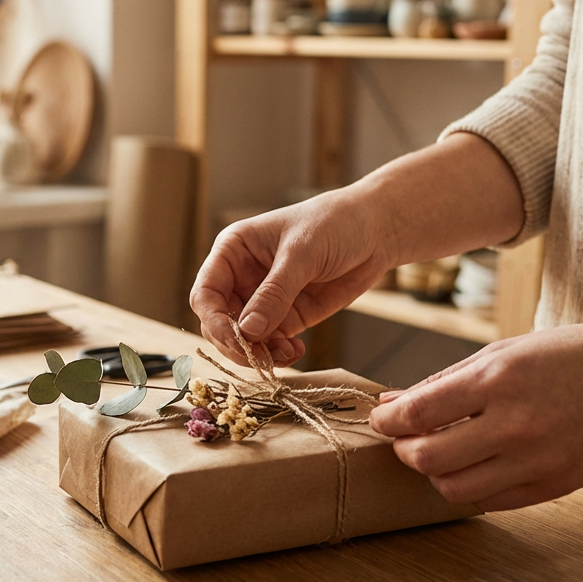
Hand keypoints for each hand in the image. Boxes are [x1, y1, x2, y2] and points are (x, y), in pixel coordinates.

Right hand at [189, 191, 390, 365]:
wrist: (376, 230)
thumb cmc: (334, 223)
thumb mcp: (301, 253)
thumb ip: (275, 292)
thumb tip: (248, 330)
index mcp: (233, 251)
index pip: (206, 293)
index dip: (214, 320)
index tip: (236, 340)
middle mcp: (241, 277)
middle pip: (220, 322)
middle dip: (236, 343)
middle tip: (260, 357)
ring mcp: (263, 300)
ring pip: (244, 339)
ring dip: (258, 353)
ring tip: (285, 354)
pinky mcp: (287, 317)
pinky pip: (270, 344)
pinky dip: (278, 354)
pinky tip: (295, 351)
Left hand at [369, 323, 582, 510]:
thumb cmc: (571, 356)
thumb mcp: (505, 351)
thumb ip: (445, 381)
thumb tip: (391, 402)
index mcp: (499, 380)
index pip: (418, 413)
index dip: (387, 420)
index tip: (381, 418)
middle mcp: (515, 425)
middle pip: (427, 458)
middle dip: (404, 449)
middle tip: (406, 437)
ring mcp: (536, 462)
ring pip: (453, 489)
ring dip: (433, 474)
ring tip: (440, 451)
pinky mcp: (552, 487)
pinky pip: (489, 501)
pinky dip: (469, 486)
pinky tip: (473, 465)